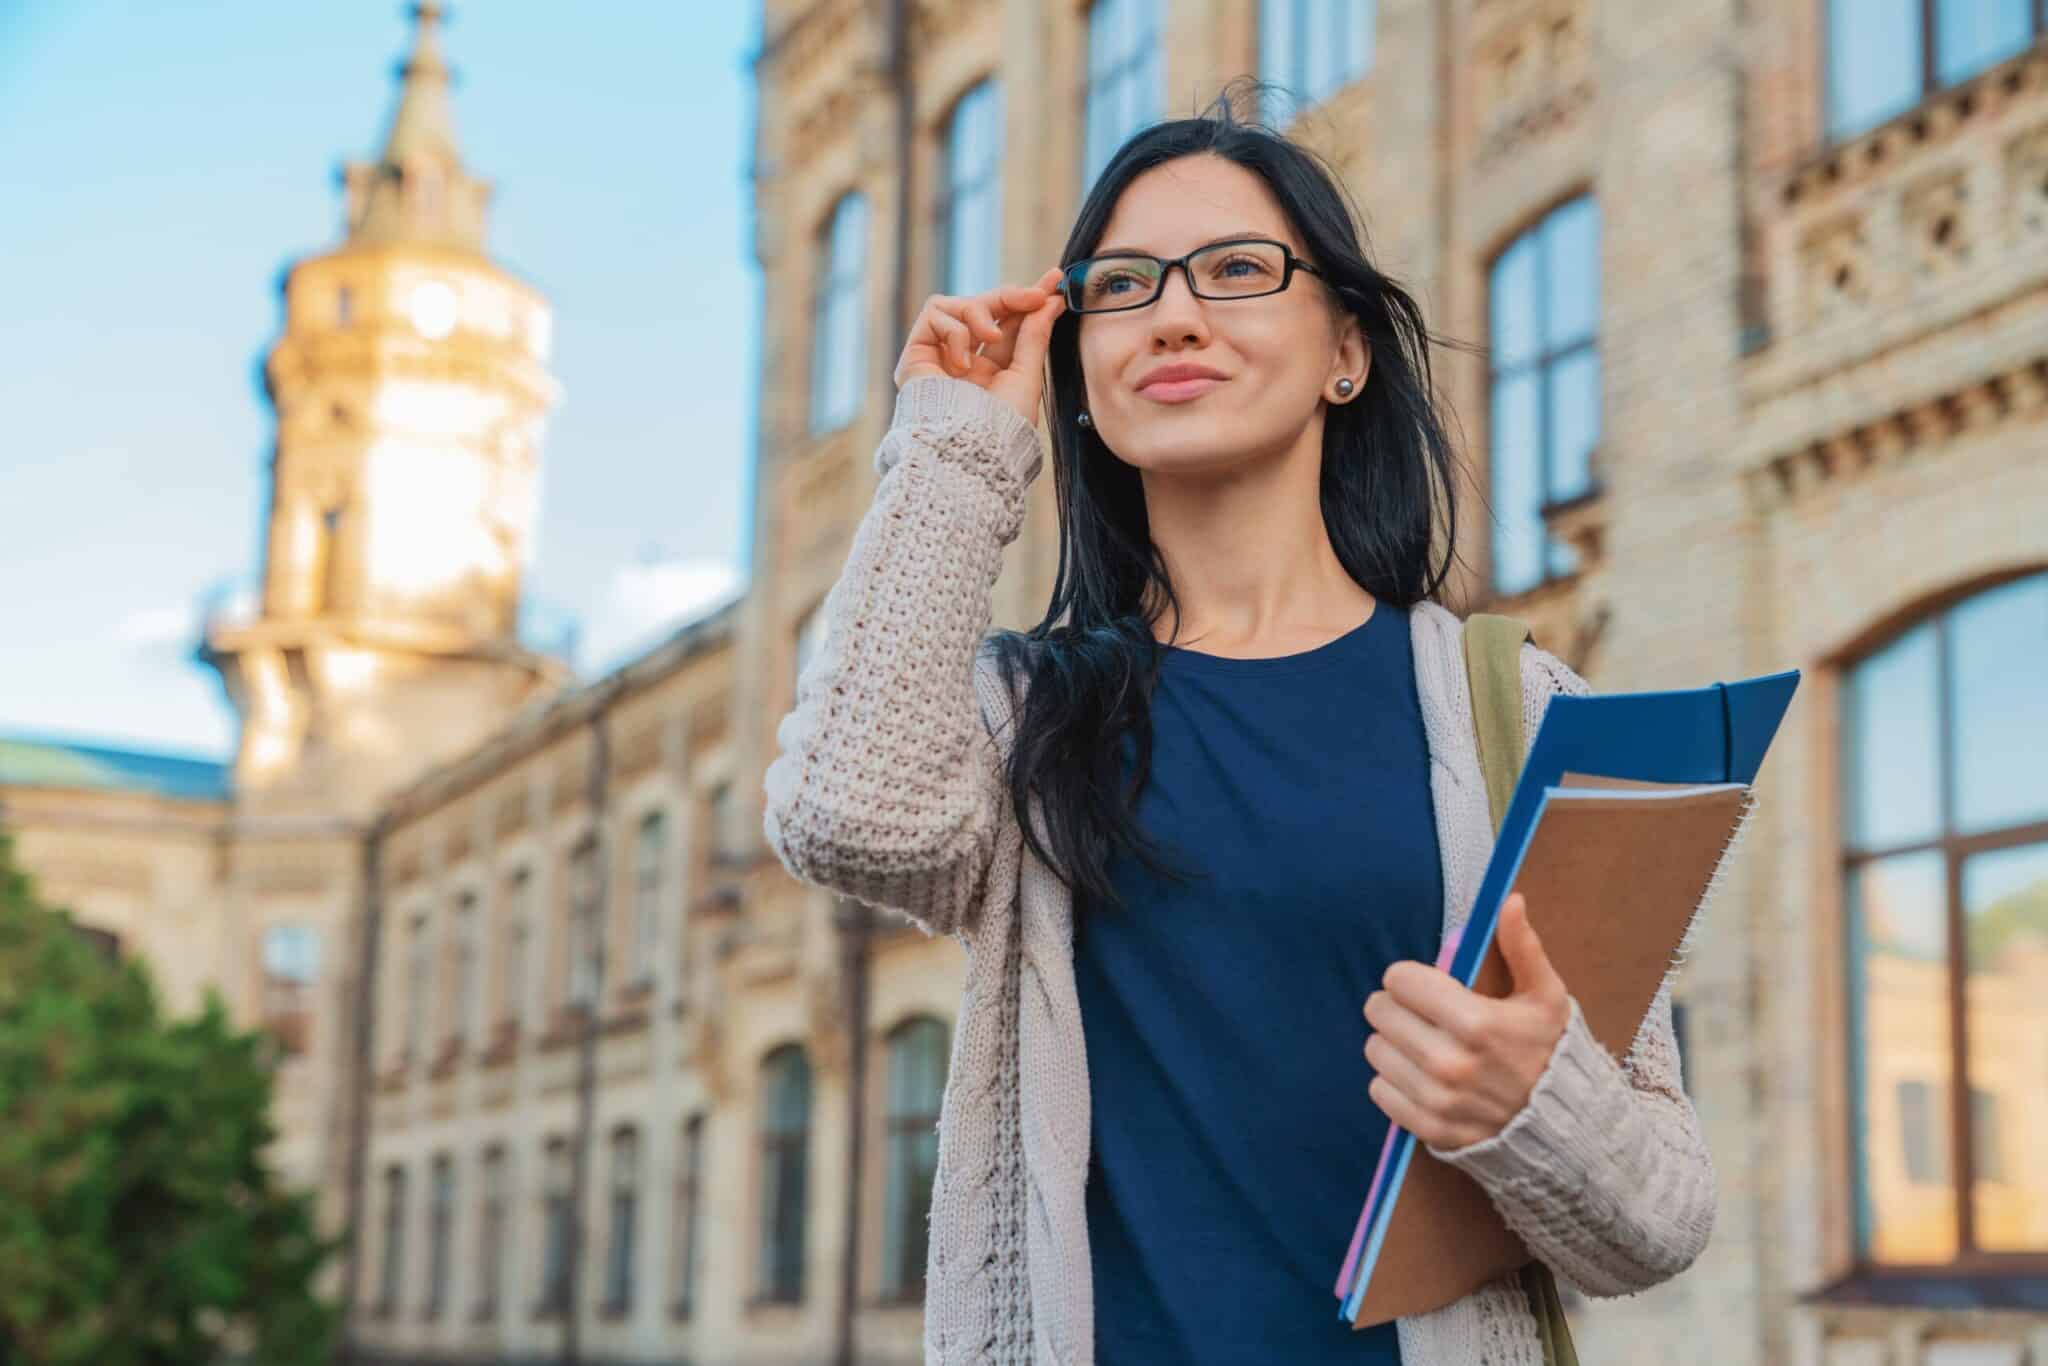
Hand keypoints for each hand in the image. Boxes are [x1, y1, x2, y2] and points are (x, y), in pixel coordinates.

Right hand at [893, 267, 1067, 427]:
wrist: (968, 448)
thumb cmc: (1000, 425)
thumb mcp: (1026, 375)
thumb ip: (1035, 335)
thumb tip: (1051, 300)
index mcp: (991, 370)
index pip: (1008, 323)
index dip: (1028, 300)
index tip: (1053, 280)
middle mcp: (964, 360)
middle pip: (984, 307)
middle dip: (1010, 297)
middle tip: (1034, 296)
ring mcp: (939, 356)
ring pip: (958, 305)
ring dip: (980, 314)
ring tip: (989, 339)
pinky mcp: (916, 354)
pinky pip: (935, 314)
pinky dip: (954, 331)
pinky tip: (961, 363)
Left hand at [1361, 893, 1570, 1151]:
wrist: (1566, 1126)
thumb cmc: (1551, 1051)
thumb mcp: (1546, 996)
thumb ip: (1523, 947)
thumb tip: (1510, 900)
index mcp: (1476, 1023)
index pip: (1400, 980)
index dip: (1409, 977)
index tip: (1425, 985)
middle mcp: (1450, 1063)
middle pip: (1380, 1013)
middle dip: (1395, 1005)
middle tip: (1419, 1012)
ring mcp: (1437, 1100)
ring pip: (1375, 1050)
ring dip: (1392, 1042)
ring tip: (1421, 1042)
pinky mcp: (1428, 1128)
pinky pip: (1380, 1091)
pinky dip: (1393, 1080)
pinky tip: (1420, 1075)